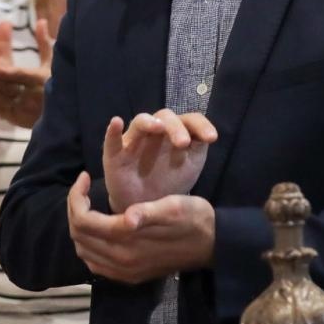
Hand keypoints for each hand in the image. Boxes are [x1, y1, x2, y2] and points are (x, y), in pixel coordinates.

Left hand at [0, 17, 53, 128]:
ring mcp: (27, 110)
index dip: (8, 73)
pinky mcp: (21, 120)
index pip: (22, 76)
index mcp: (41, 80)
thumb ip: (45, 43)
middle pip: (9, 87)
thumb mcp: (52, 63)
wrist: (64, 114)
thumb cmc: (59, 83)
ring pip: (4, 101)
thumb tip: (40, 20)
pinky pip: (5, 114)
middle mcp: (34, 96)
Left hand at [66, 172, 214, 283]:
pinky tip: (98, 229)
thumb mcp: (174, 207)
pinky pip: (96, 263)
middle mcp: (122, 261)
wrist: (213, 244)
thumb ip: (148, 212)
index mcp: (129, 239)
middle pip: (79, 236)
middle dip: (75, 209)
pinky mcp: (130, 276)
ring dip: (79, 227)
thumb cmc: (194, 218)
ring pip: (84, 251)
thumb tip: (128, 217)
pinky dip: (88, 245)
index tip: (84, 177)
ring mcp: (125, 271)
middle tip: (83, 188)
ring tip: (87, 205)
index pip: (84, 221)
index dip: (77, 197)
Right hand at [102, 109, 217, 212]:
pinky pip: (112, 140)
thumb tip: (209, 136)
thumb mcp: (190, 166)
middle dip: (175, 127)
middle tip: (183, 143)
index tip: (211, 138)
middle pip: (165, 118)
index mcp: (176, 131)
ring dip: (149, 122)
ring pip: (140, 122)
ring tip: (157, 127)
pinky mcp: (115, 154)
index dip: (201, 125)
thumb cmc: (171, 180)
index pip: (189, 120)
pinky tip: (116, 122)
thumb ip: (198, 149)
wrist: (149, 206)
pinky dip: (112, 130)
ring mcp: (134, 140)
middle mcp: (155, 131)